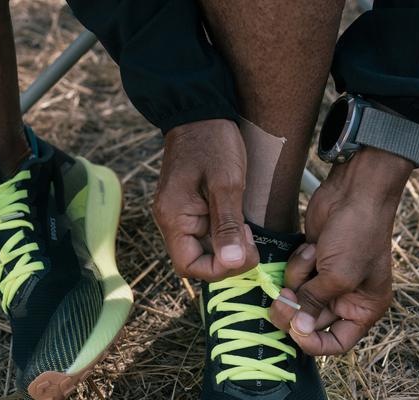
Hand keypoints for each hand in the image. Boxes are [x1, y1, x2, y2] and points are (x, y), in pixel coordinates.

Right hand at [153, 119, 258, 280]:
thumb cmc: (212, 142)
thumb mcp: (227, 183)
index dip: (220, 268)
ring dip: (227, 248)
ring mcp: (179, 215)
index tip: (244, 250)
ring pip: (202, 250)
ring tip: (245, 227)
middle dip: (226, 259)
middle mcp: (170, 221)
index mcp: (174, 217)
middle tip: (248, 237)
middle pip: (196, 262)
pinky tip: (238, 221)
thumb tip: (232, 262)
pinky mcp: (189, 209)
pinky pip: (205, 235)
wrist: (200, 111)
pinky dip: (224, 236)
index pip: (190, 267)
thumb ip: (228, 224)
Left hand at [269, 147, 411, 354]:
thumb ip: (314, 304)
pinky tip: (311, 245)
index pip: (337, 343)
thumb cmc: (357, 236)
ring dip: (299, 279)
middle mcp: (347, 298)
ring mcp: (328, 279)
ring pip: (298, 298)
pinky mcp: (313, 262)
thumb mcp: (338, 277)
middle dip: (296, 310)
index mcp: (365, 308)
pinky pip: (294, 276)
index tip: (295, 332)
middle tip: (282, 299)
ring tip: (313, 256)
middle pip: (310, 322)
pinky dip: (298, 263)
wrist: (355, 191)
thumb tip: (296, 330)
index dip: (313, 343)